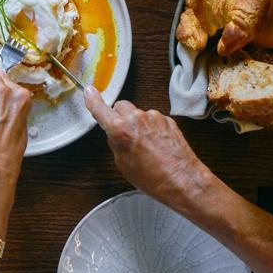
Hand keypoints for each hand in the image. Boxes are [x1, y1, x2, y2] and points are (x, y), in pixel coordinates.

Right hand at [83, 86, 218, 213]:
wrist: (182, 181)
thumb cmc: (153, 178)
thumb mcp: (123, 164)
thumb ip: (116, 142)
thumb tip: (116, 134)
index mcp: (120, 130)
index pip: (100, 109)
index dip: (93, 99)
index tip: (89, 91)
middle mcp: (136, 119)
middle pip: (121, 106)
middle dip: (119, 117)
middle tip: (124, 135)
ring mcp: (154, 117)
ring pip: (138, 113)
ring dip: (138, 124)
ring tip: (146, 146)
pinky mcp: (168, 120)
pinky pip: (153, 119)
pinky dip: (152, 128)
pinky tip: (157, 145)